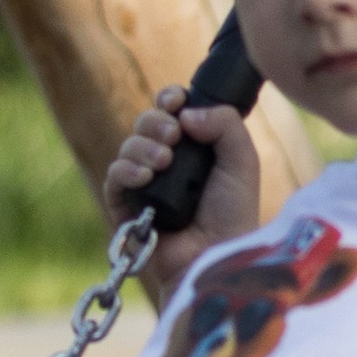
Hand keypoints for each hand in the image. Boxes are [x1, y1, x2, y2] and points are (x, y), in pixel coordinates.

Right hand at [104, 87, 261, 286]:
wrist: (215, 256)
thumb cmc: (233, 215)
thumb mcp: (242, 161)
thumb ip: (225, 123)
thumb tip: (185, 112)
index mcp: (194, 150)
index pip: (171, 112)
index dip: (169, 100)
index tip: (174, 101)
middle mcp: (167, 164)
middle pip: (146, 124)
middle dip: (156, 121)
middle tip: (174, 136)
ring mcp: (145, 185)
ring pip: (128, 146)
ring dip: (143, 146)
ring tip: (164, 162)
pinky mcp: (126, 208)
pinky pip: (113, 177)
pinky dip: (125, 170)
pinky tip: (144, 176)